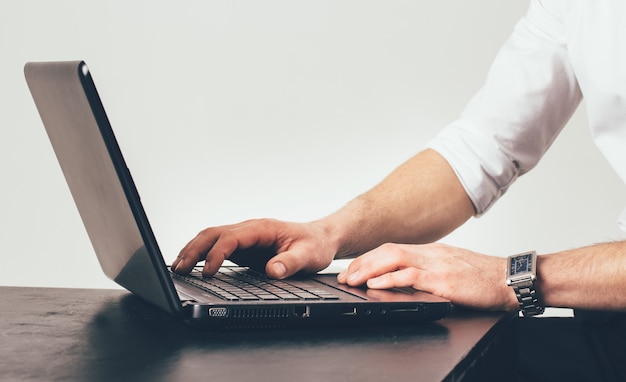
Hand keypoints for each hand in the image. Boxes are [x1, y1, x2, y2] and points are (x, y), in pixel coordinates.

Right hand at [172, 219, 336, 278]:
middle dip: (193, 250)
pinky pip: (217, 247)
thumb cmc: (314, 245)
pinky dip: (201, 254)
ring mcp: (245, 237)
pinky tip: (191, 265)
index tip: (208, 273)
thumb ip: (289, 263)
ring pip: (211, 238)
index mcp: (262, 228)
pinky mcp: (243, 247)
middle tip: (179, 269)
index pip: (231, 238)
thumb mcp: (308, 256)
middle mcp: (250, 230)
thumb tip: (272, 270)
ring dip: (192, 250)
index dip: (217, 254)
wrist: (321, 239)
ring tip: (177, 268)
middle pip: (213, 234)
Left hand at [337, 243, 517, 310]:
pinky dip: (390, 279)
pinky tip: (376, 284)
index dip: (369, 258)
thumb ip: (431, 271)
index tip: (353, 268)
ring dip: (369, 269)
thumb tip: (407, 279)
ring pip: (394, 259)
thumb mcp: (453, 268)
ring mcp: (438, 265)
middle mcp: (432, 254)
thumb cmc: (486, 278)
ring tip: (352, 279)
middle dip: (362, 263)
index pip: (393, 249)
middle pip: (388, 251)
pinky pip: (411, 276)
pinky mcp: (445, 280)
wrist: (512, 279)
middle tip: (344, 275)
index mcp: (432, 251)